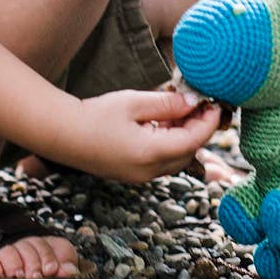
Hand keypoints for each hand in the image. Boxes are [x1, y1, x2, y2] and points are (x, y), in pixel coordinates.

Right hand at [50, 90, 221, 182]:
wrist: (63, 135)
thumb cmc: (96, 115)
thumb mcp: (134, 102)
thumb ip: (166, 104)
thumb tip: (193, 102)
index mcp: (151, 153)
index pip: (193, 140)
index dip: (208, 122)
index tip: (216, 104)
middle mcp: (149, 171)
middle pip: (188, 152)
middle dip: (199, 128)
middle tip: (203, 104)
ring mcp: (140, 176)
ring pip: (177, 158)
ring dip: (185, 136)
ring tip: (184, 109)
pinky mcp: (133, 174)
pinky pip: (162, 160)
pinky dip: (170, 143)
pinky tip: (165, 123)